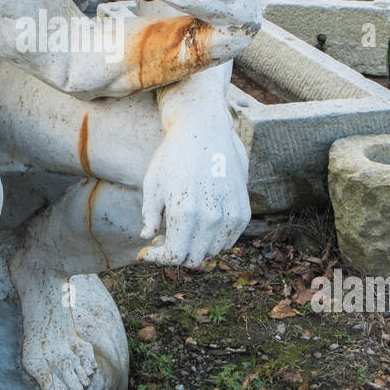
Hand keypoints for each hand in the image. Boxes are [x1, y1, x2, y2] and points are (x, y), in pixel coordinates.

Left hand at [138, 115, 249, 266]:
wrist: (204, 130)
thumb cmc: (173, 156)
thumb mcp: (152, 184)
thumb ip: (149, 215)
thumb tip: (148, 238)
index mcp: (185, 212)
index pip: (174, 255)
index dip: (157, 259)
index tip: (146, 252)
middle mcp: (211, 216)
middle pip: (193, 259)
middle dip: (174, 254)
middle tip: (162, 240)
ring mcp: (230, 214)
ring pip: (212, 252)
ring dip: (194, 248)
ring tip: (180, 231)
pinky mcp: (243, 210)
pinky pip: (229, 240)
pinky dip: (213, 241)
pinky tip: (199, 227)